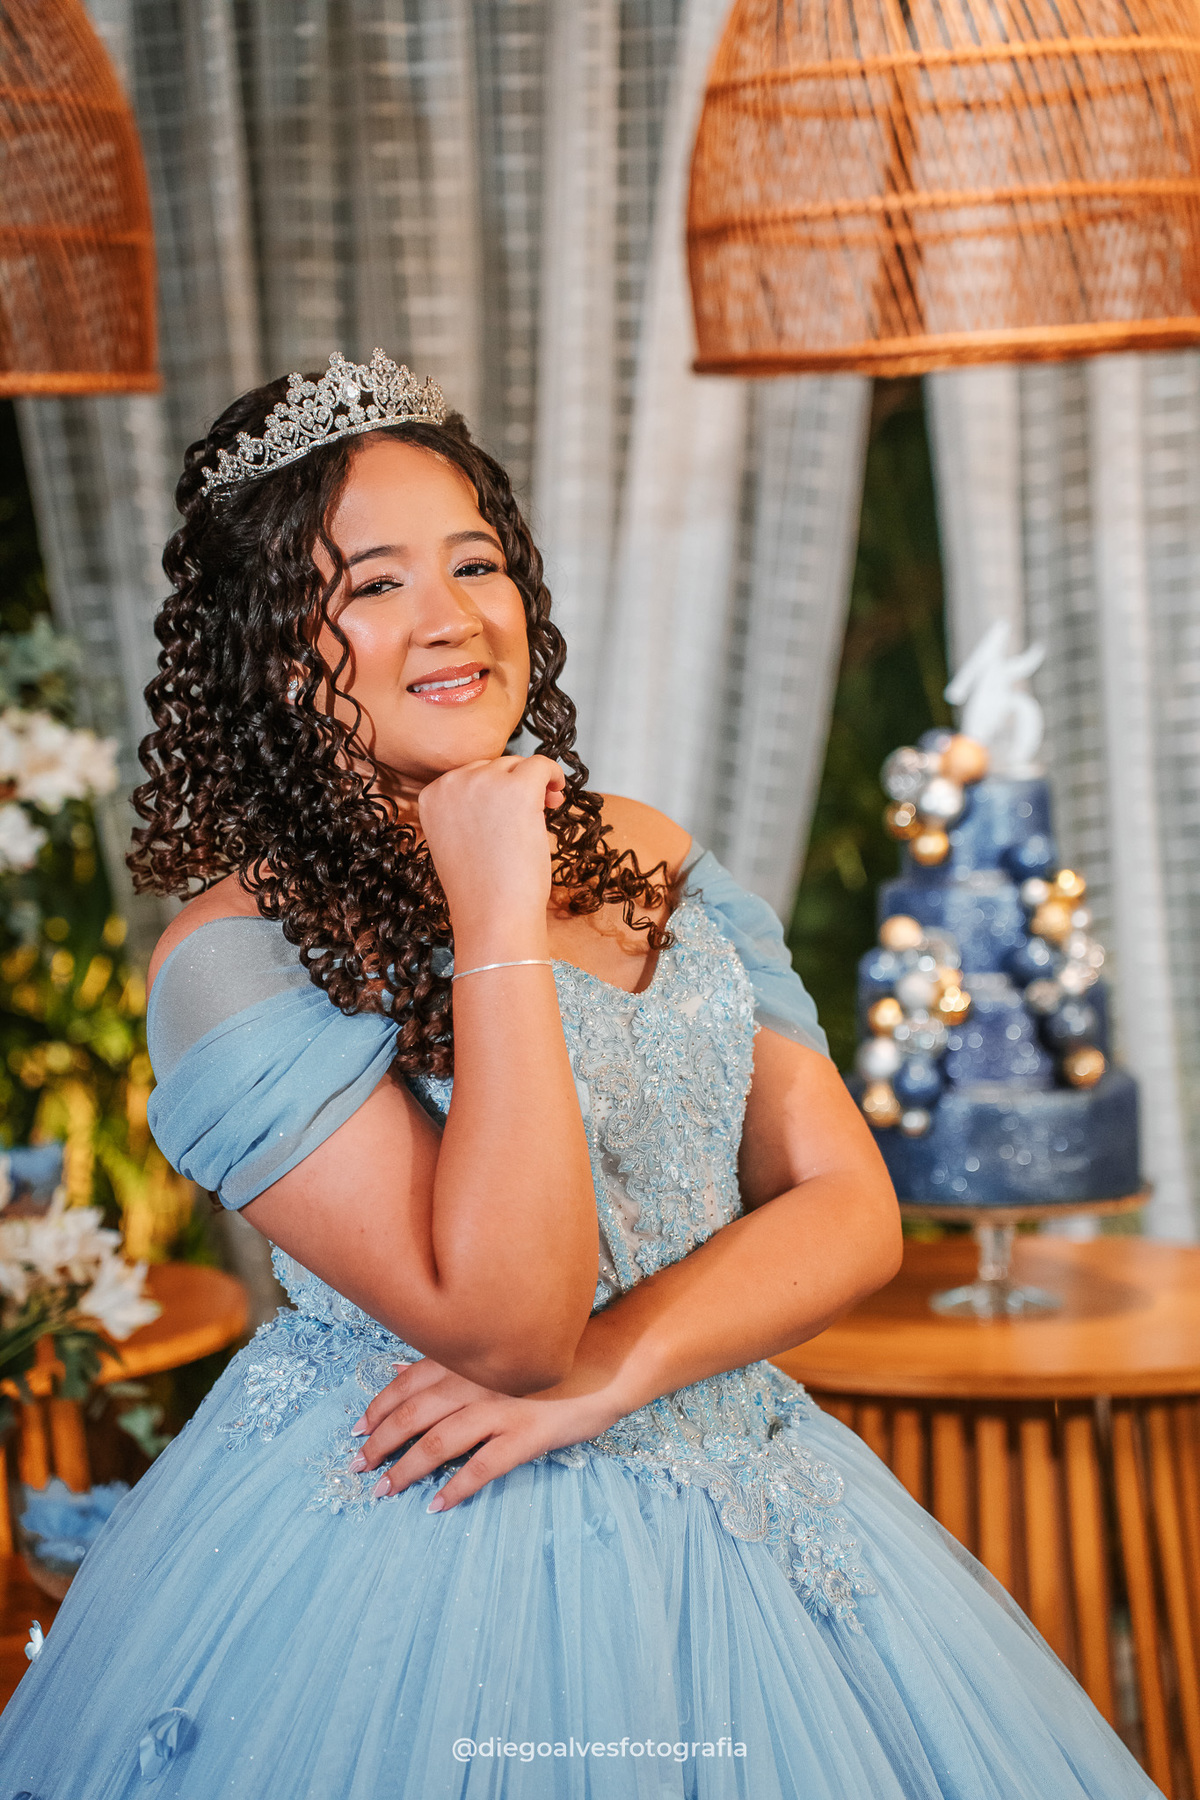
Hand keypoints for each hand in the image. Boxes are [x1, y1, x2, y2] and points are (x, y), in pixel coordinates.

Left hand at [348, 1349, 623, 1511]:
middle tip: (360, 1468)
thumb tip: (400, 1370)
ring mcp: (499, 1409)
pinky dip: (455, 1488)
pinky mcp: (524, 1436)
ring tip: (386, 1491)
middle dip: (380, 1444)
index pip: (406, 1384)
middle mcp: (474, 1381)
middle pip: (412, 1416)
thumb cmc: (546, 1356)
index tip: (356, 1431)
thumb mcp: (495, 1350)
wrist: (606, 1363)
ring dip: (406, 1470)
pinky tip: (438, 1505)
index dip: (377, 1410)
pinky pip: (481, 1467)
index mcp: (465, 1358)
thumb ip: (448, 1361)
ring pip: (438, 1443)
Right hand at [417, 754, 564, 945]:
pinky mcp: (517, 789)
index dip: (492, 792)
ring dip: (533, 785)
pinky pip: (541, 764)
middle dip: (513, 786)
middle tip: (530, 816)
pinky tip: (557, 795)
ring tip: (545, 812)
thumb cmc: (480, 890)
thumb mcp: (456, 841)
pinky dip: (553, 775)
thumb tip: (501, 788)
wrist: (493, 916)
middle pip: (492, 766)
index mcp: (431, 797)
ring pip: (517, 764)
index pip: (467, 776)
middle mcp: (452, 783)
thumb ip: (467, 811)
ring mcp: (483, 783)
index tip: (505, 815)